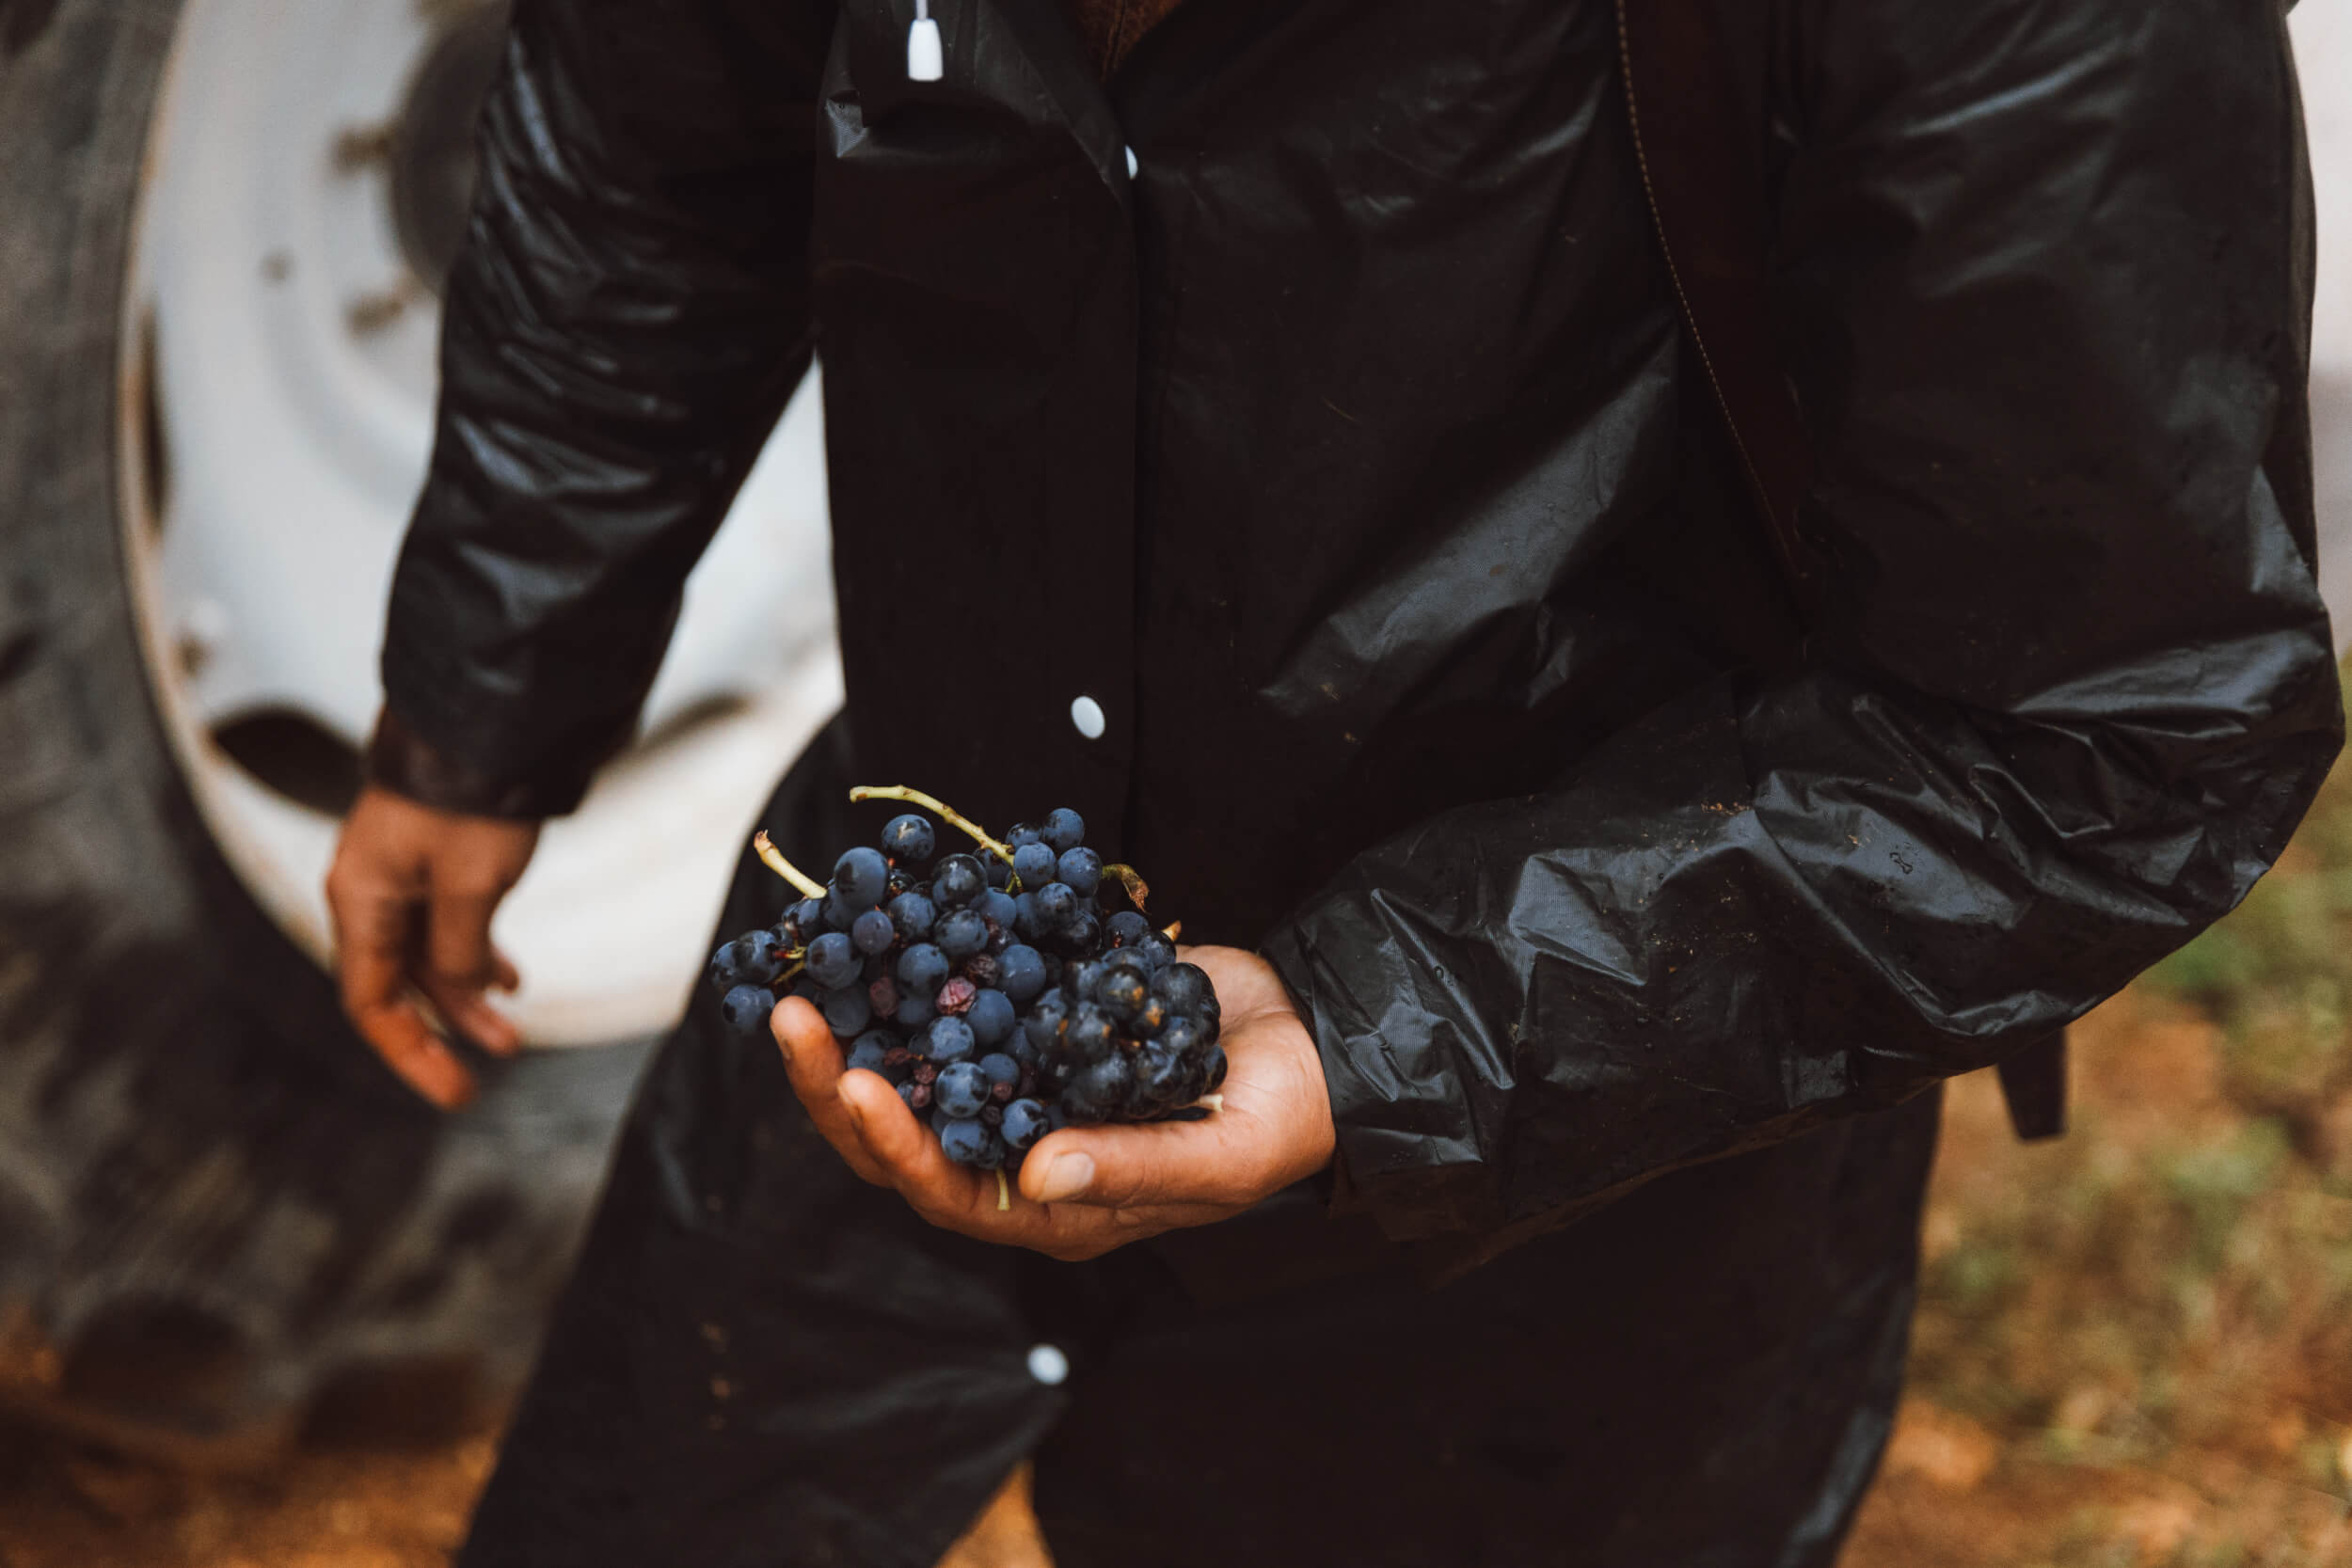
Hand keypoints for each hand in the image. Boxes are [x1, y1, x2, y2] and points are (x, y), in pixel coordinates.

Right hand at [325, 785, 540, 1108]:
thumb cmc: (472, 794)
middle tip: (486, 1073)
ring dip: (468, 995)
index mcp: (360, 900)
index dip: (411, 1053)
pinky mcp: (433, 860)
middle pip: (398, 985)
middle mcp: (370, 891)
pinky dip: (476, 955)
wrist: (488, 720)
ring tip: (512, 1031)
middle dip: (443, 1030)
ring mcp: (401, 874)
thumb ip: (459, 950)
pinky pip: (445, 924)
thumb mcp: (471, 886)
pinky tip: (508, 979)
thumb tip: (463, 989)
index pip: (372, 1002)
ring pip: (429, 956)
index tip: (453, 1091)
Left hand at [774, 945, 1335, 1259]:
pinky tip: (874, 927)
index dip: (894, 1144)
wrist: (1324, 1038)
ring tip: (806, 972)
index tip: (860, 1082)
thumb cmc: (1287, 1116)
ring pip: (912, 1064)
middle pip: (903, 1130)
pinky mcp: (1034, 1018)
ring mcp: (1022, 1081)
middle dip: (839, 1081)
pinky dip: (911, 970)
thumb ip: (1134, 1168)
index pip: (948, 1190)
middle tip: (791, 1015)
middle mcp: (1021, 1151)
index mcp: (1056, 1207)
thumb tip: (1034, 1177)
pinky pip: (955, 1002)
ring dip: (856, 1022)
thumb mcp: (1227, 1153)